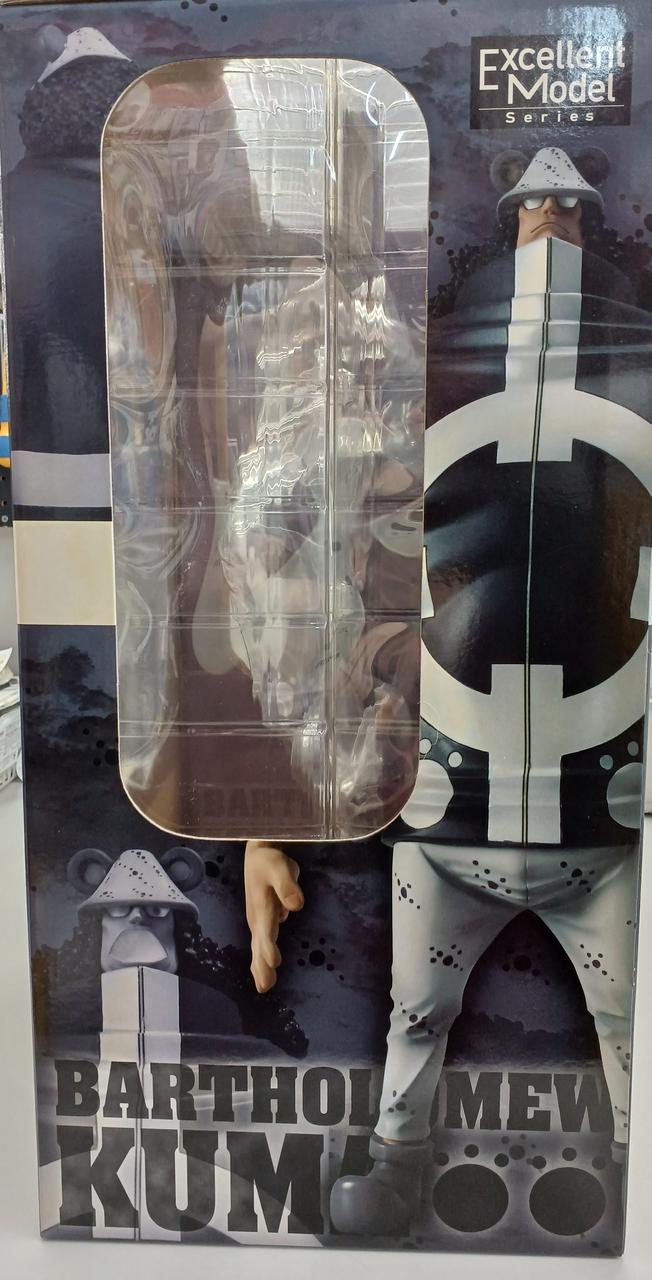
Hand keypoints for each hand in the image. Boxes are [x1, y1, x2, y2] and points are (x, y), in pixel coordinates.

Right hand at [244, 842, 303, 992]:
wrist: (258, 854)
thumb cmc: (270, 860)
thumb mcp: (280, 867)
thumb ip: (288, 885)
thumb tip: (297, 905)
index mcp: (261, 907)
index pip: (265, 930)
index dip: (268, 947)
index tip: (273, 963)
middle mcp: (257, 917)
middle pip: (259, 944)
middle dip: (262, 966)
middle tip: (265, 987)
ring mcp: (257, 920)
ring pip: (258, 947)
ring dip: (260, 966)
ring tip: (263, 986)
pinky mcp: (262, 920)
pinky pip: (261, 943)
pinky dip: (261, 958)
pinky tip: (264, 969)